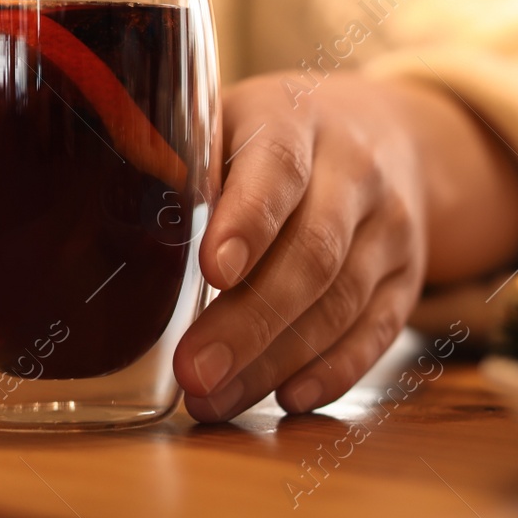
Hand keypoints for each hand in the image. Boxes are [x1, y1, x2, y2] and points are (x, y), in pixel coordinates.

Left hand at [173, 73, 430, 419]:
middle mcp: (355, 170)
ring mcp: (389, 226)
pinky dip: (334, 370)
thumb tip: (110, 219)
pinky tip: (287, 397)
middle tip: (194, 371)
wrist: (384, 133)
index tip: (211, 272)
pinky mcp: (407, 275)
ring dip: (276, 360)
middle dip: (250, 321)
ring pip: (341, 302)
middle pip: (311, 253)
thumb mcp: (224, 119)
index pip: (278, 168)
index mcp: (294, 120)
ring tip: (214, 398)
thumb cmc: (268, 134)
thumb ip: (177, 160)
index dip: (248, 221)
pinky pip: (377, 329)